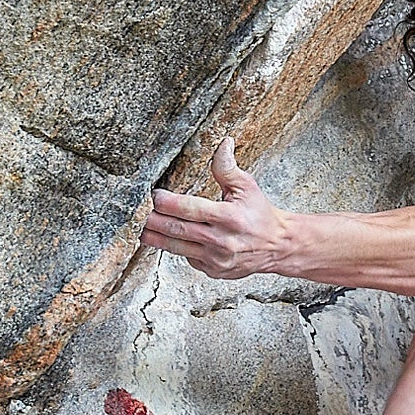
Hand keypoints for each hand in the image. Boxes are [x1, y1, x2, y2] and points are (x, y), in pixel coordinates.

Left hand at [140, 138, 286, 279]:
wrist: (277, 246)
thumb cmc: (260, 214)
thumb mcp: (247, 187)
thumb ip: (228, 168)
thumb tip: (222, 143)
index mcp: (228, 217)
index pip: (188, 208)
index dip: (166, 202)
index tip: (154, 196)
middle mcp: (221, 240)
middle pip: (176, 230)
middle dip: (153, 221)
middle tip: (137, 213)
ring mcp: (216, 259)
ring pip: (176, 248)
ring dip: (155, 238)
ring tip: (141, 230)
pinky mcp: (214, 271)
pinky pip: (187, 258)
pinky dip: (175, 248)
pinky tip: (165, 238)